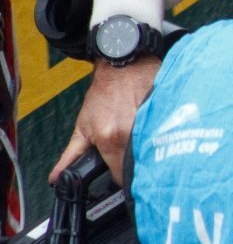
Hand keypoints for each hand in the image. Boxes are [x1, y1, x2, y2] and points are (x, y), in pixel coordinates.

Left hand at [51, 57, 160, 185]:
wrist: (124, 66)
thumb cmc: (105, 92)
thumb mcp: (83, 125)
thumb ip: (71, 155)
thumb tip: (56, 177)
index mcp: (110, 139)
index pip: (119, 177)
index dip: (117, 178)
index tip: (116, 172)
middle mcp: (131, 135)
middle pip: (137, 168)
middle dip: (133, 168)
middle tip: (130, 160)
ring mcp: (150, 126)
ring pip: (151, 156)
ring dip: (147, 156)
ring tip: (143, 147)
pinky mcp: (164, 118)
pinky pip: (164, 140)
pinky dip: (160, 142)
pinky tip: (157, 136)